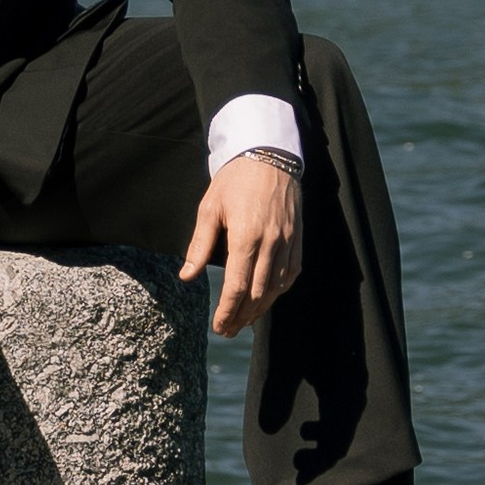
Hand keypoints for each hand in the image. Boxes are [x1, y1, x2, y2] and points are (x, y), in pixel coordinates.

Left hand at [181, 153, 303, 338]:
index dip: (227, 312)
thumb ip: (199, 245)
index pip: (237, 286)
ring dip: (260, 308)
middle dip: (242, 316)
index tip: (218, 327)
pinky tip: (266, 298)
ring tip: (244, 321)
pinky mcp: (297, 237)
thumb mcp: (209, 208)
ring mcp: (288, 241)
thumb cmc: (235, 179)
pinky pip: (291, 273)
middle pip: (257, 293)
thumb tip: (186, 276)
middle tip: (227, 331)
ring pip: (276, 287)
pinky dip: (278, 290)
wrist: (269, 154)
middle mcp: (271, 242)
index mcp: (246, 236)